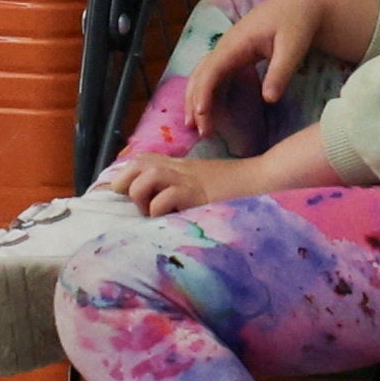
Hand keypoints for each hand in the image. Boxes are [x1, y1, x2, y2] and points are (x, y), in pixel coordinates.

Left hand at [115, 146, 245, 217]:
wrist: (261, 179)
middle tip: (143, 206)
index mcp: (176, 164)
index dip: (122, 178)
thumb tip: (150, 203)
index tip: (118, 197)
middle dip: (127, 188)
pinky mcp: (192, 193)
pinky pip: (161, 202)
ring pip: (143, 181)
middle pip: (134, 166)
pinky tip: (175, 218)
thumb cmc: (232, 186)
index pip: (138, 161)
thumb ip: (177, 185)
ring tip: (158, 214)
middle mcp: (176, 167)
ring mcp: (184, 179)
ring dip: (143, 201)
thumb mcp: (200, 180)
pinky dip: (160, 214)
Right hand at [185, 0, 370, 133]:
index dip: (203, 93)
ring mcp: (228, 50)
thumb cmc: (297, 23)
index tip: (200, 115)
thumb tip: (268, 100)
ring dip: (197, 100)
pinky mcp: (234, 55)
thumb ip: (280, 72)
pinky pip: (214, 76)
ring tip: (198, 127)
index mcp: (236, 43)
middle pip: (200, 75)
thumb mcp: (293, 46)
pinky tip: (210, 112)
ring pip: (203, 76)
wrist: (301, 4)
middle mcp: (226, 46)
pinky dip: (208, 94)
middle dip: (195, 102)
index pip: (211, 70)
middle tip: (199, 131)